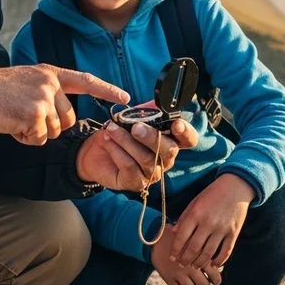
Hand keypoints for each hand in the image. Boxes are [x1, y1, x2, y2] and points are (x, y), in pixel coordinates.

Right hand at [0, 65, 128, 145]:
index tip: (125, 96)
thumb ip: (48, 92)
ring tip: (16, 119)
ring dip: (37, 133)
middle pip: (69, 119)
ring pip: (55, 131)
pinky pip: (40, 139)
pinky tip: (12, 125)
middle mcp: (50, 84)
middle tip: (27, 118)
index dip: (106, 89)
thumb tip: (63, 116)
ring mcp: (43, 98)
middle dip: (52, 126)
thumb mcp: (28, 81)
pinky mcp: (34, 115)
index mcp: (51, 73)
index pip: (85, 80)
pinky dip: (26, 138)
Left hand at [75, 118, 198, 192]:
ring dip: (126, 141)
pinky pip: (129, 166)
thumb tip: (155, 102)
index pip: (188, 139)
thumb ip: (146, 111)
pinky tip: (107, 141)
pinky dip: (117, 151)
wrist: (95, 152)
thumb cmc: (119, 134)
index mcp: (170, 141)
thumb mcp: (132, 118)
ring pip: (146, 158)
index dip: (186, 132)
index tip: (176, 124)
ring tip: (111, 129)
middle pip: (169, 150)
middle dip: (152, 137)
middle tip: (135, 127)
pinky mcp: (136, 182)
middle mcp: (165, 159)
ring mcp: (152, 173)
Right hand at [151, 224, 221, 284]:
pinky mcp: (168, 278)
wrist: (157, 236)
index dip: (216, 280)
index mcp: (200, 257)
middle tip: (204, 281)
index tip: (215, 281)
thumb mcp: (196, 240)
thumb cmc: (181, 237)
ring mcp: (179, 274)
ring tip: (194, 283)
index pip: (214, 276)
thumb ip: (207, 252)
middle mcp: (190, 267)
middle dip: (205, 284)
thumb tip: (219, 267)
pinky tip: (183, 284)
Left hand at [171, 174, 254, 267]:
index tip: (172, 258)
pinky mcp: (233, 232)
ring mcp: (222, 229)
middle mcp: (208, 223)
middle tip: (181, 265)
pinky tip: (213, 265)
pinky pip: (226, 251)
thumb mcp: (195, 202)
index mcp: (195, 214)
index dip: (175, 250)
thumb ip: (184, 217)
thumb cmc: (212, 194)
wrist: (235, 186)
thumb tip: (173, 233)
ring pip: (208, 253)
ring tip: (194, 266)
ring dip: (199, 262)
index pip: (182, 237)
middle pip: (193, 248)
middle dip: (185, 259)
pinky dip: (219, 261)